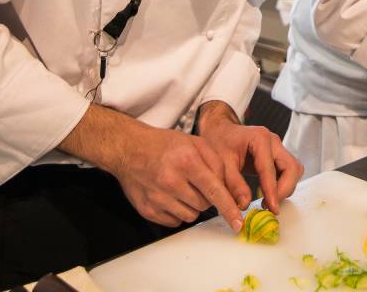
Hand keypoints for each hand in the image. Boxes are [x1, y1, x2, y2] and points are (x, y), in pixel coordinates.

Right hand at [110, 124, 246, 230]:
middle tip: (195, 182)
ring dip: (192, 205)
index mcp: (186, 161)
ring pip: (191, 215)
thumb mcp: (195, 142)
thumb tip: (229, 189)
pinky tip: (170, 196)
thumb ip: (217, 163)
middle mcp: (171, 181)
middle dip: (207, 197)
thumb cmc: (165, 145)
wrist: (129, 149)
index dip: (228, 207)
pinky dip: (178, 212)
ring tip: (181, 187)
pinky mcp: (147, 210)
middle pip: (204, 204)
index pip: (214, 189)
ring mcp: (157, 197)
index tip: (237, 223)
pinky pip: (175, 221)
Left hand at [196, 102, 303, 215]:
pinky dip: (282, 185)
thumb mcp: (221, 164)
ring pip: (293, 171)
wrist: (220, 132)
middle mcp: (273, 142)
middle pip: (292, 168)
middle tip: (271, 206)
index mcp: (260, 138)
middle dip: (284, 189)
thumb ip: (233, 184)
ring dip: (285, 188)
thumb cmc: (219, 143)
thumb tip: (245, 204)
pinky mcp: (277, 157)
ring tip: (268, 202)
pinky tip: (268, 195)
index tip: (272, 208)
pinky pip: (288, 172)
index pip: (270, 168)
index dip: (272, 190)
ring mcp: (277, 148)